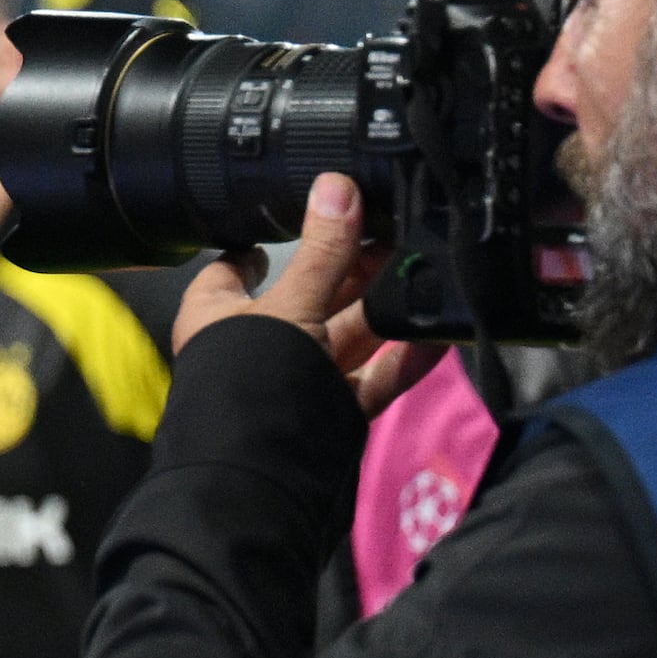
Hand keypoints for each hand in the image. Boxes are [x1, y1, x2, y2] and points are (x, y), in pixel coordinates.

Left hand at [169, 170, 434, 411]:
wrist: (266, 470)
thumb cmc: (254, 378)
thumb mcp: (289, 304)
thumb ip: (321, 252)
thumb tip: (336, 187)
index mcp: (218, 316)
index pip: (233, 271)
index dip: (260, 248)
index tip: (299, 222)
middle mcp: (256, 346)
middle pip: (309, 297)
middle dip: (352, 268)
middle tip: (395, 234)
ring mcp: (297, 380)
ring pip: (346, 335)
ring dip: (384, 307)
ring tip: (425, 271)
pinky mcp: (332, 411)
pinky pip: (373, 378)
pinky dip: (405, 358)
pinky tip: (438, 334)